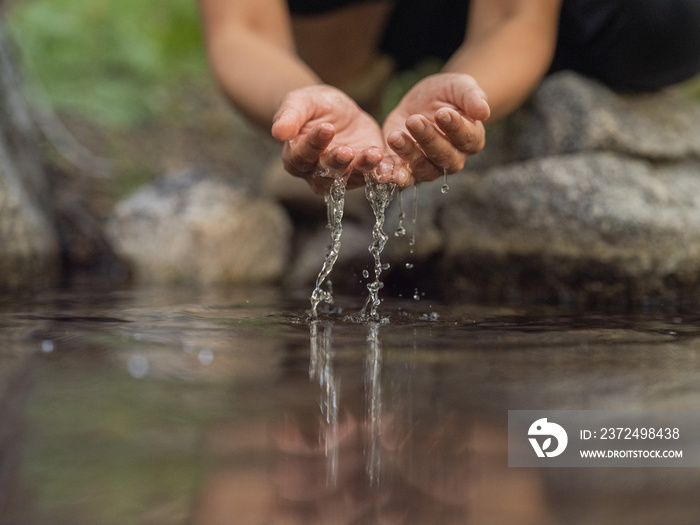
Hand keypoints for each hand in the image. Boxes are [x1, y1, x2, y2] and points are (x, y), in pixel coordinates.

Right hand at [271, 85, 390, 193]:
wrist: (335, 109)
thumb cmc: (311, 105)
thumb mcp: (299, 102)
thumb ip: (290, 116)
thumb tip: (278, 132)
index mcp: (295, 157)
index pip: (302, 155)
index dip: (313, 143)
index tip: (325, 128)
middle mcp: (316, 173)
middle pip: (325, 173)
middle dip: (337, 162)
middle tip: (346, 150)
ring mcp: (341, 176)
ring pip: (350, 178)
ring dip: (362, 168)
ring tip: (372, 154)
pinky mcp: (362, 172)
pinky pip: (371, 176)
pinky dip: (380, 171)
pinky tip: (388, 160)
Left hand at [382, 73, 490, 185]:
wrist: (422, 102)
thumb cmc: (446, 94)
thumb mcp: (459, 87)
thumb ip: (472, 97)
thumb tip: (484, 111)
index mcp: (471, 139)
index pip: (466, 138)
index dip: (455, 127)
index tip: (442, 113)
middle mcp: (453, 159)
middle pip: (444, 156)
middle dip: (428, 139)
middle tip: (414, 120)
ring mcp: (430, 167)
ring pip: (421, 168)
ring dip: (408, 153)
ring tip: (395, 136)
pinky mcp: (407, 169)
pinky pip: (402, 177)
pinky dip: (392, 174)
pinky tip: (383, 168)